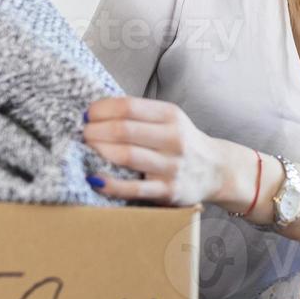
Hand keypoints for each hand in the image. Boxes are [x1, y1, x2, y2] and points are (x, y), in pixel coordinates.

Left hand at [81, 96, 231, 205]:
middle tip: (83, 134)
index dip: (100, 110)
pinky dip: (110, 184)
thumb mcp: (168, 119)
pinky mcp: (168, 191)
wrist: (216, 170)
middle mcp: (173, 139)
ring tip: (86, 150)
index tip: (87, 115)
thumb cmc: (182, 143)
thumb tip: (95, 111)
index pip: (128, 106)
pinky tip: (94, 179)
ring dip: (98, 152)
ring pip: (126, 156)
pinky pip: (133, 188)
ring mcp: (171, 166)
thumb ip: (139, 114)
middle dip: (95, 131)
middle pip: (123, 130)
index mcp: (171, 115)